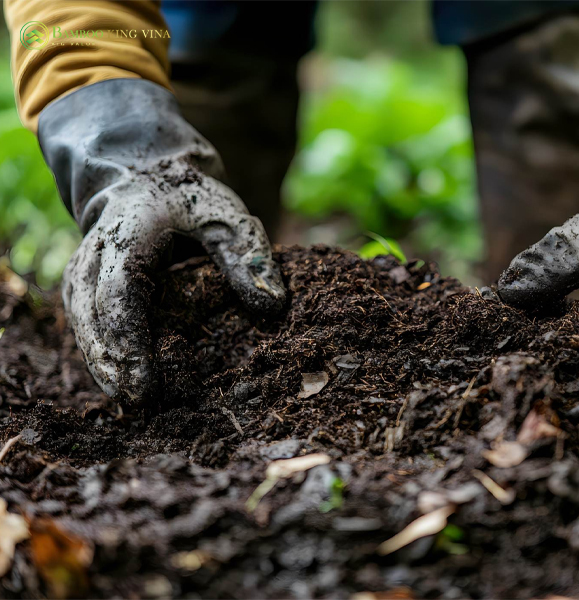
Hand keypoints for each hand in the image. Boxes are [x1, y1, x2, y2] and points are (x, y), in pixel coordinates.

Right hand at [39, 80, 284, 402]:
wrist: (147, 178)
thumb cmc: (191, 199)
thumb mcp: (227, 216)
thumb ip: (248, 257)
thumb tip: (273, 307)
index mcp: (128, 232)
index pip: (119, 294)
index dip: (129, 343)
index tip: (145, 385)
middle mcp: (95, 250)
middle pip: (88, 313)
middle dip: (107, 361)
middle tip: (135, 403)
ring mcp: (85, 267)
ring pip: (80, 319)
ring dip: (99, 361)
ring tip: (126, 401)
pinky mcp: (86, 283)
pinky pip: (86, 320)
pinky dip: (100, 350)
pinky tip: (120, 381)